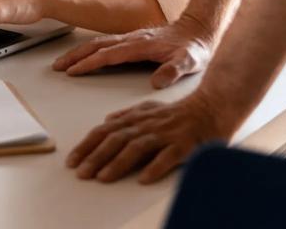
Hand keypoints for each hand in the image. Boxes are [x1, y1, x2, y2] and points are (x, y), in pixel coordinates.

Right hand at [52, 14, 214, 88]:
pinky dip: (90, 48)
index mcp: (140, 45)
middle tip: (57, 66)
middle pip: (96, 46)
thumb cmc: (194, 47)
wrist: (199, 29)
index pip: (108, 55)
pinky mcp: (133, 39)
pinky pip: (105, 42)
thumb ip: (174, 71)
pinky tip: (86, 54)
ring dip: (79, 51)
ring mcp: (131, 38)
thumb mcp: (190, 61)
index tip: (72, 72)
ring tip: (64, 61)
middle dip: (75, 56)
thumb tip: (157, 83)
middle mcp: (131, 39)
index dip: (89, 64)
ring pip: (98, 42)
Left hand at [66, 91, 232, 183]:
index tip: (72, 160)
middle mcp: (146, 124)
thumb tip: (106, 122)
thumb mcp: (148, 109)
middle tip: (80, 173)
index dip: (87, 145)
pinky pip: (168, 157)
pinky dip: (155, 167)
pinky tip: (144, 179)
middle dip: (95, 156)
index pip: (104, 131)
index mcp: (135, 118)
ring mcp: (165, 134)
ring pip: (136, 148)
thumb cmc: (179, 113)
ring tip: (102, 177)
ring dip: (117, 163)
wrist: (212, 107)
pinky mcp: (184, 144)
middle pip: (115, 140)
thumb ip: (127, 116)